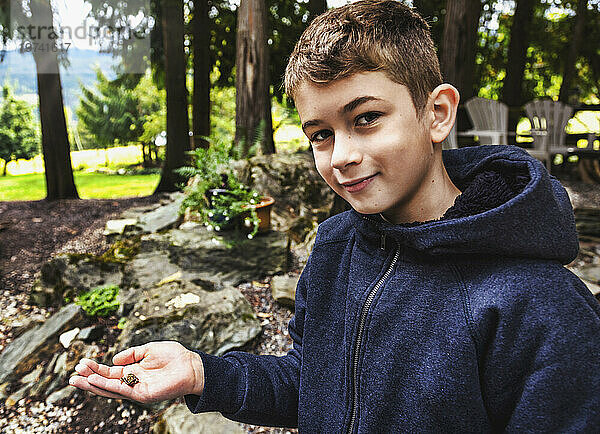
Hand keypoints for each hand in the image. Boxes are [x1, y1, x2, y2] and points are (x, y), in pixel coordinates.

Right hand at [69, 341, 203, 403]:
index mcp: (133, 371)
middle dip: (88, 379)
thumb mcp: (149, 349)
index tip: (81, 363)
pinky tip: (95, 380)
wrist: (192, 366)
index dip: (95, 368)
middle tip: (72, 375)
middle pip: (105, 382)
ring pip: (110, 389)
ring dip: (93, 385)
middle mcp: (132, 382)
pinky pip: (122, 390)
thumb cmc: (174, 356)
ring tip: (77, 379)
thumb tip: (113, 359)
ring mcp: (137, 389)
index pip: (109, 372)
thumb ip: (131, 353)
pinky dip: (107, 386)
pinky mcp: (143, 394)